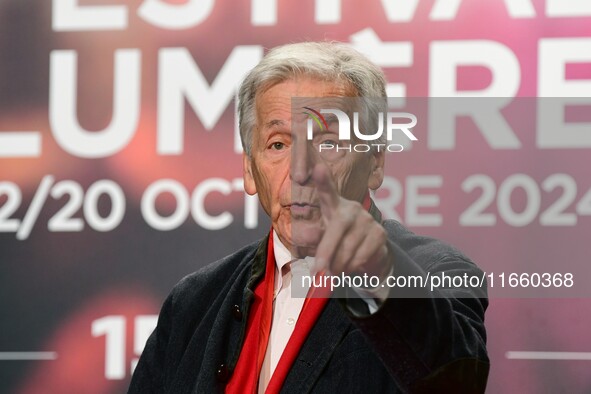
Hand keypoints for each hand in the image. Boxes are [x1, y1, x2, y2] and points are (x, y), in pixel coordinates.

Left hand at [313, 163, 392, 281]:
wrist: (366, 253)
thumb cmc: (338, 243)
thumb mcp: (323, 240)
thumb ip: (315, 241)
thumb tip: (311, 243)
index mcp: (333, 206)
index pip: (327, 191)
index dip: (323, 180)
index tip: (318, 169)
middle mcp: (351, 208)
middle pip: (337, 226)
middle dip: (326, 252)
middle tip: (319, 272)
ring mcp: (367, 219)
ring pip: (348, 246)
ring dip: (338, 265)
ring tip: (334, 271)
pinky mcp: (380, 233)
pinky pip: (361, 255)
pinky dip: (352, 267)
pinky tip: (349, 268)